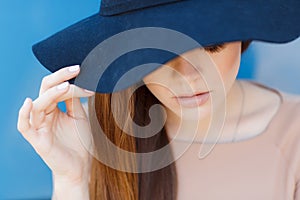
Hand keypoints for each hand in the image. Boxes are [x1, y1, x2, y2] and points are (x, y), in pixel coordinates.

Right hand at [17, 65, 94, 184]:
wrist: (81, 166)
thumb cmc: (80, 142)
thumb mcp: (79, 116)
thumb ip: (73, 100)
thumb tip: (73, 81)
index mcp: (54, 109)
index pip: (56, 87)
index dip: (68, 79)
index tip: (84, 73)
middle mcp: (45, 115)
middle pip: (45, 90)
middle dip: (60, 78)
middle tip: (75, 69)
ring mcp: (39, 127)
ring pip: (37, 104)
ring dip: (50, 93)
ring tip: (66, 86)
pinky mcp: (37, 140)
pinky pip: (24, 126)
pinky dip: (23, 114)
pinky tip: (29, 102)